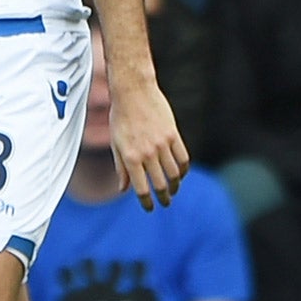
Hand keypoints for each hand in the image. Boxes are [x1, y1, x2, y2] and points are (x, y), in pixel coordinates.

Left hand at [109, 76, 188, 210]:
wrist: (133, 92)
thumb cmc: (120, 118)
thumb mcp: (116, 144)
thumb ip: (121, 168)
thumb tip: (122, 189)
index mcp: (131, 157)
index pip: (141, 188)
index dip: (147, 202)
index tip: (150, 208)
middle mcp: (147, 153)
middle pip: (160, 184)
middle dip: (164, 197)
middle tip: (165, 203)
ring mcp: (162, 144)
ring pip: (174, 173)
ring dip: (175, 185)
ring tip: (173, 190)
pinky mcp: (173, 135)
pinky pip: (183, 158)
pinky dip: (184, 169)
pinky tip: (181, 174)